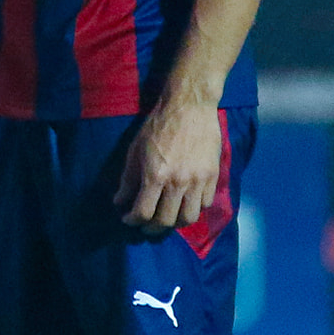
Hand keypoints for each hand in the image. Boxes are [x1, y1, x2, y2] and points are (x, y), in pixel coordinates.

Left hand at [115, 98, 222, 231]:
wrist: (190, 106)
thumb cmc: (158, 126)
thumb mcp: (136, 150)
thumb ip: (128, 179)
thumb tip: (119, 202)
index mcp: (156, 175)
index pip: (144, 212)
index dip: (133, 220)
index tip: (129, 218)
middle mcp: (178, 182)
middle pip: (166, 221)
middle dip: (152, 228)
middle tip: (147, 224)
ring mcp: (198, 180)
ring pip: (189, 218)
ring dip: (175, 222)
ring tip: (168, 217)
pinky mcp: (213, 176)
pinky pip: (205, 204)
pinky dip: (194, 208)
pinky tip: (185, 202)